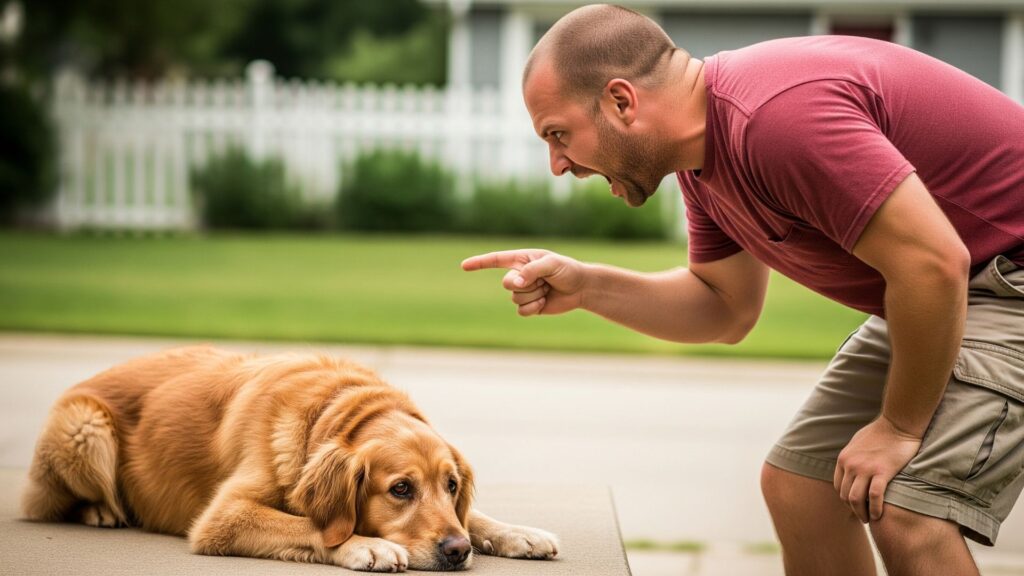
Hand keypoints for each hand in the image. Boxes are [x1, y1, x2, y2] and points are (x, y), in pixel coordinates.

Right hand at [461, 249, 585, 315]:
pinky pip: (521, 311)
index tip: (464, 266)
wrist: (581, 288)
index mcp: (521, 259)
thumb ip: (531, 270)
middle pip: (507, 283)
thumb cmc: (567, 270)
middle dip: (525, 284)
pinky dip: (534, 307)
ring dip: (534, 295)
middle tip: (543, 281)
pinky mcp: (530, 305)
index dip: (479, 263)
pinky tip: (545, 301)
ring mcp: (523, 291)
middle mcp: (519, 275)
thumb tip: (515, 283)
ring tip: (547, 289)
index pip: (495, 260)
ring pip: (515, 298)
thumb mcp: (551, 264)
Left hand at [834, 416, 921, 522]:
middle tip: (863, 517)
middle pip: (845, 495)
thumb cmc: (881, 432)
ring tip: (869, 519)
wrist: (898, 423)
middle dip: (853, 510)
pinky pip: (874, 497)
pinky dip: (874, 509)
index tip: (855, 506)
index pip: (838, 486)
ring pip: (856, 499)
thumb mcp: (857, 443)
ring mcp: (865, 469)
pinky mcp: (882, 472)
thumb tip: (851, 468)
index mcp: (844, 459)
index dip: (845, 500)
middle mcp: (850, 465)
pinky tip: (879, 515)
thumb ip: (852, 456)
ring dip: (861, 513)